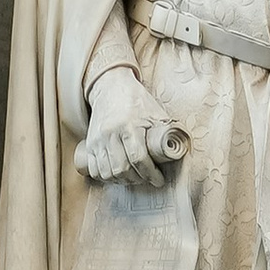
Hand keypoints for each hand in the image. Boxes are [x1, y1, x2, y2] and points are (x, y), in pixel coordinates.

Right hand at [75, 67, 187, 187]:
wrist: (111, 88)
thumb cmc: (137, 101)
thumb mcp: (155, 112)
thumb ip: (165, 132)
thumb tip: (180, 152)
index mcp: (129, 125)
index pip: (138, 158)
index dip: (150, 174)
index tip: (158, 180)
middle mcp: (110, 133)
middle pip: (122, 169)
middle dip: (137, 179)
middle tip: (147, 179)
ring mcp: (98, 140)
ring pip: (107, 172)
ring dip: (122, 180)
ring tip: (134, 178)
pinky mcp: (90, 144)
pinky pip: (94, 169)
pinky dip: (106, 177)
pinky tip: (117, 176)